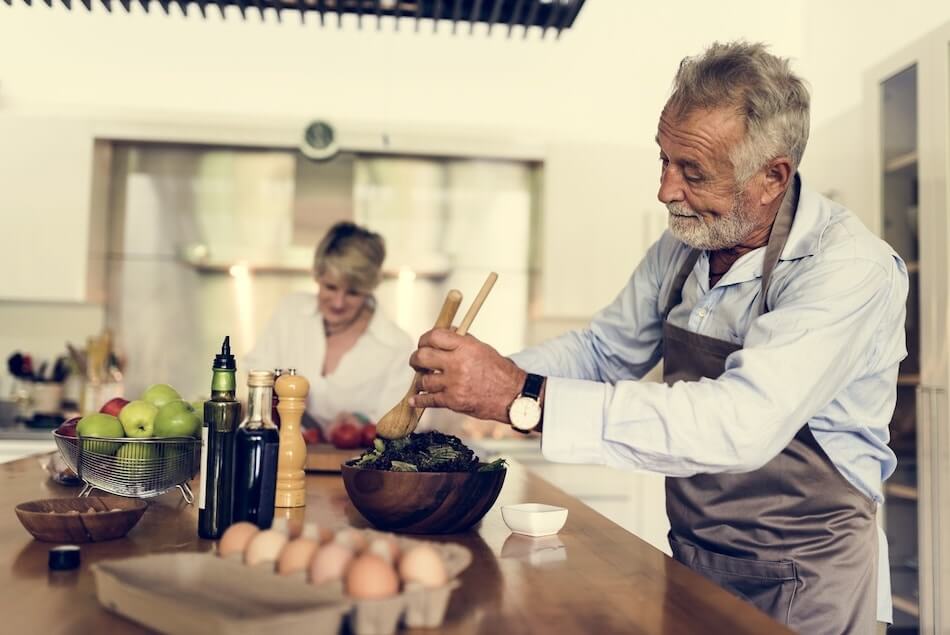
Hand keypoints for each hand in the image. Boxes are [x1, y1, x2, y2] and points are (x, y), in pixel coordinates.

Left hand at [408, 328, 524, 422]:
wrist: (512, 396)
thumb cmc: (500, 372)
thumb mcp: (483, 349)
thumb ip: (462, 341)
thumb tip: (445, 333)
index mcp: (466, 347)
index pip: (435, 336)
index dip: (424, 339)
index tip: (423, 343)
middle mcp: (458, 363)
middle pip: (422, 357)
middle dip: (416, 359)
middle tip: (417, 362)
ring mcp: (454, 383)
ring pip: (423, 380)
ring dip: (421, 380)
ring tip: (425, 380)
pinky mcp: (453, 401)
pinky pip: (429, 400)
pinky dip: (419, 400)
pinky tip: (415, 399)